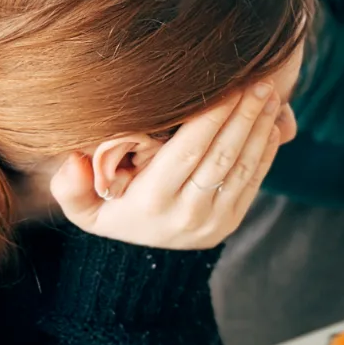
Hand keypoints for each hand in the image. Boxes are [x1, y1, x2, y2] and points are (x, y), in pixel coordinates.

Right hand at [51, 82, 284, 249]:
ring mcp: (214, 219)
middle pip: (220, 155)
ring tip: (269, 94)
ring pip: (241, 166)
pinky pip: (253, 181)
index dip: (210, 118)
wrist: (144, 263)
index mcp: (151, 202)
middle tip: (258, 81)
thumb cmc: (115, 216)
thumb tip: (74, 158)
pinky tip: (272, 121)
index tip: (226, 86)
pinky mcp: (232, 220)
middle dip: (242, 115)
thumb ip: (70, 185)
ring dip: (259, 128)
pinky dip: (266, 150)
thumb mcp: (84, 209)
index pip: (186, 153)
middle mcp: (186, 213)